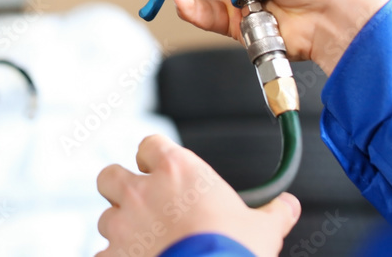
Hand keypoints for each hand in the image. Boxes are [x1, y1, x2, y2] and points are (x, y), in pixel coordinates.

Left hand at [96, 134, 299, 256]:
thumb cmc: (234, 253)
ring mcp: (123, 224)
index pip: (150, 145)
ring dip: (121, 229)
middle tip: (140, 204)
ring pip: (107, 217)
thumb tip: (287, 206)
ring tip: (144, 244)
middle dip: (120, 188)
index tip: (161, 169)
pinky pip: (104, 253)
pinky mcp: (112, 255)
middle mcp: (143, 191)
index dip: (154, 157)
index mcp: (177, 170)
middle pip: (111, 175)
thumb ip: (273, 212)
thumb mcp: (263, 229)